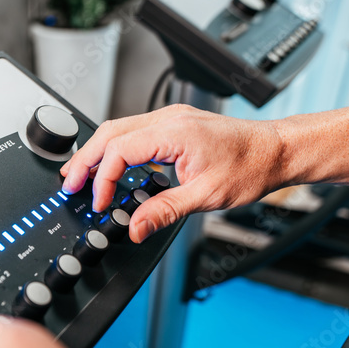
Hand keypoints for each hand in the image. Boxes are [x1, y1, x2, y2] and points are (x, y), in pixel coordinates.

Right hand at [60, 105, 284, 242]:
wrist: (277, 150)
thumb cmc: (252, 167)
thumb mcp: (206, 197)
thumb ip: (164, 212)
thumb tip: (135, 229)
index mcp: (174, 133)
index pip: (119, 151)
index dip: (103, 180)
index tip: (102, 204)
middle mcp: (169, 119)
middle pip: (109, 132)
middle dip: (85, 160)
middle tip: (70, 185)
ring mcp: (171, 118)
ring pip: (118, 128)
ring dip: (98, 152)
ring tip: (82, 176)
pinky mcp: (175, 124)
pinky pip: (134, 131)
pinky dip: (116, 149)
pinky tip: (112, 166)